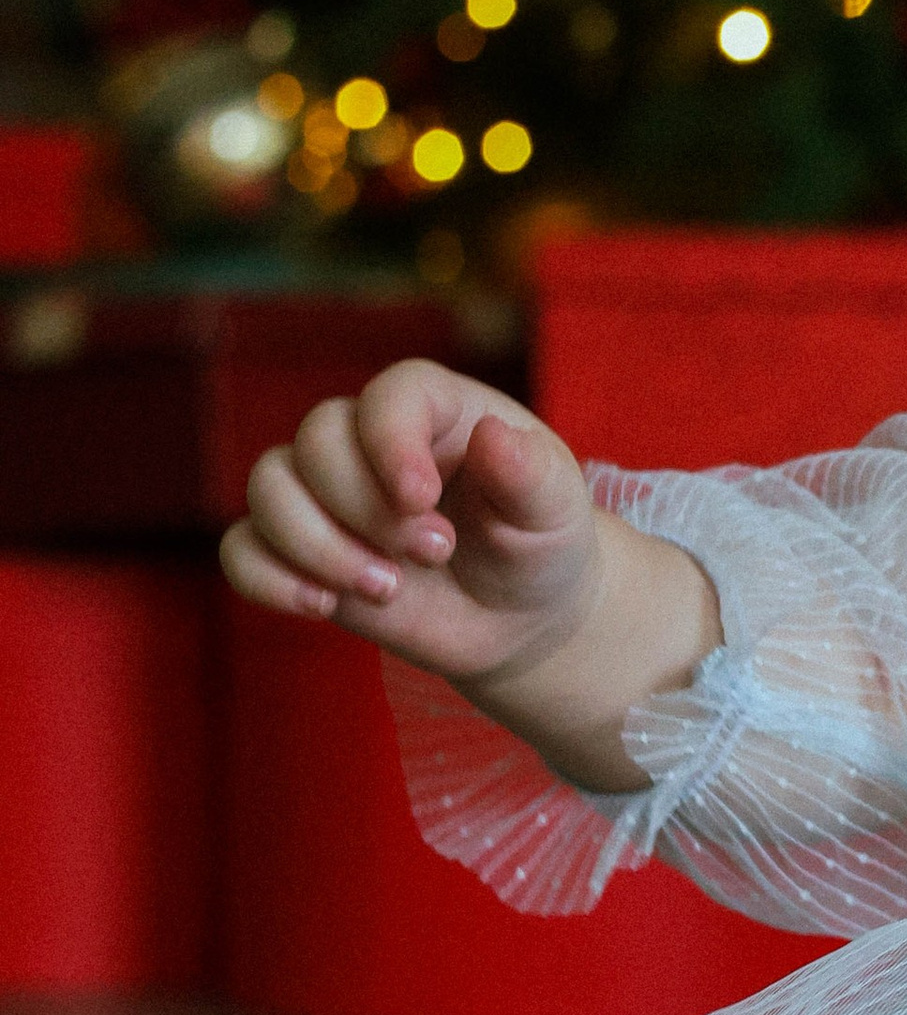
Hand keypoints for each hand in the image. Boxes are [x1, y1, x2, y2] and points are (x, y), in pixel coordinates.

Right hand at [221, 360, 720, 789]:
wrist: (519, 617)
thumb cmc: (540, 545)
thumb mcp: (556, 511)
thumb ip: (532, 474)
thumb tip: (494, 437)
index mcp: (435, 410)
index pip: (390, 396)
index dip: (391, 442)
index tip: (421, 499)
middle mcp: (368, 440)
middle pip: (317, 441)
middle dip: (366, 509)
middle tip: (436, 554)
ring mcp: (326, 495)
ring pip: (268, 486)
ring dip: (317, 545)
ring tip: (388, 589)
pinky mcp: (300, 552)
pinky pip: (242, 549)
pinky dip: (267, 579)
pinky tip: (323, 607)